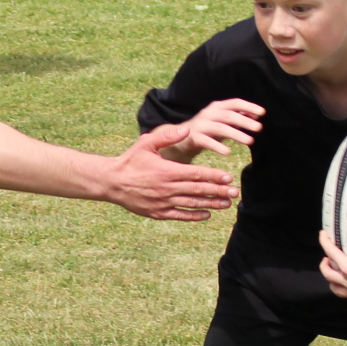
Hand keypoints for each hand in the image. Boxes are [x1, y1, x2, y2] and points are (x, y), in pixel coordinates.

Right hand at [105, 131, 237, 221]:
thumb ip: (167, 136)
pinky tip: (207, 214)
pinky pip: (180, 215)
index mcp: (167, 171)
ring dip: (211, 204)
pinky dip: (194, 215)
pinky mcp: (158, 212)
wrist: (111, 182)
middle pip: (198, 190)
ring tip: (227, 203)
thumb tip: (186, 130)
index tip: (229, 177)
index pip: (196, 174)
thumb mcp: (146, 143)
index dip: (214, 176)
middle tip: (235, 192)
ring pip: (192, 204)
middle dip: (219, 191)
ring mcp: (163, 202)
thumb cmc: (130, 161)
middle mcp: (167, 188)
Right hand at [148, 98, 263, 161]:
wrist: (178, 139)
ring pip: (220, 128)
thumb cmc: (205, 130)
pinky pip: (207, 141)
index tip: (262, 113)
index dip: (248, 106)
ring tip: (250, 141)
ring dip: (236, 134)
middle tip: (259, 128)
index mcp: (216, 107)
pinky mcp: (193, 138)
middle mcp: (208, 114)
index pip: (234, 103)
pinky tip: (228, 152)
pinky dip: (218, 146)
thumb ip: (238, 117)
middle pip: (229, 115)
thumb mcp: (222, 122)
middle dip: (245, 121)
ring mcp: (200, 125)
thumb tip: (257, 114)